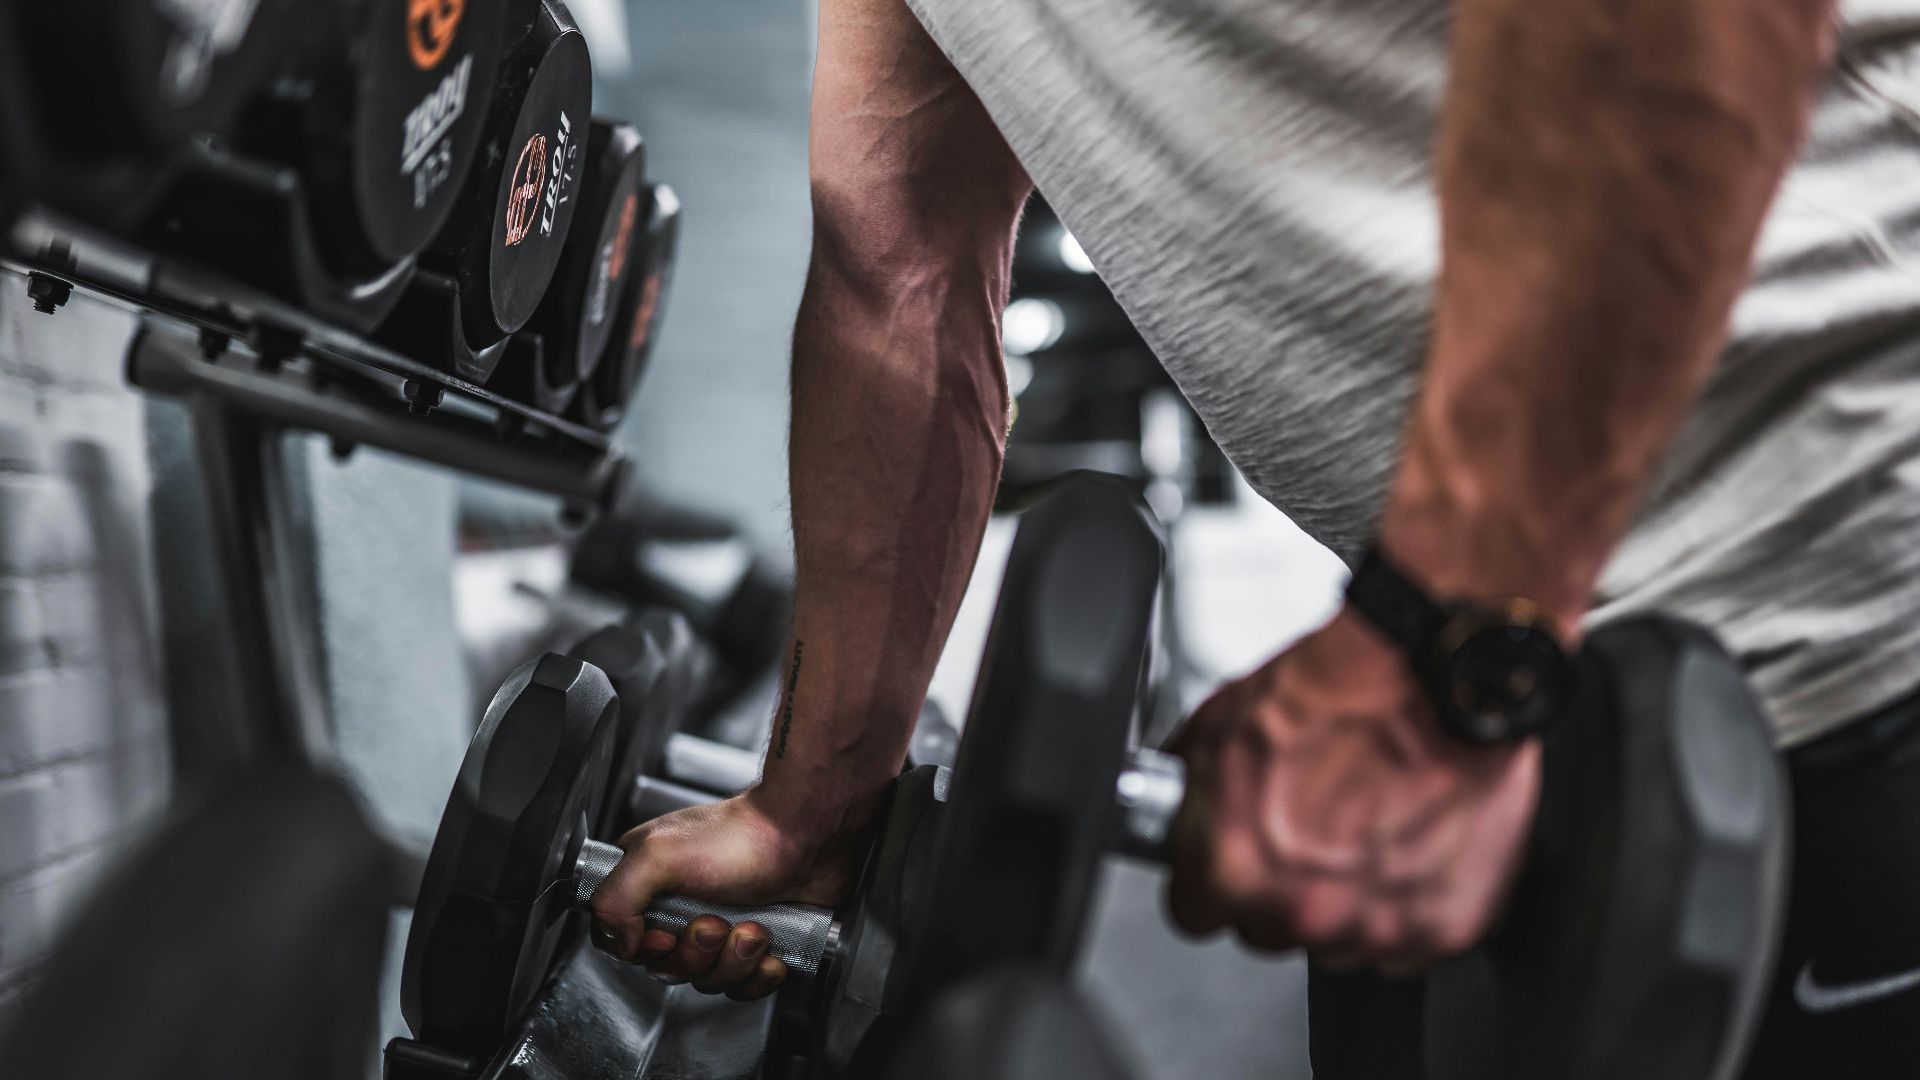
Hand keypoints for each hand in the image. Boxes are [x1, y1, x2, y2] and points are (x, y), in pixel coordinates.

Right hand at [590, 791, 860, 998]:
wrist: (807, 835)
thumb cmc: (740, 836)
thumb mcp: (658, 855)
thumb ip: (615, 898)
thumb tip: (620, 943)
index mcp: (648, 883)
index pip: (619, 940)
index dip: (643, 949)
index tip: (666, 935)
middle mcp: (679, 906)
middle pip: (666, 967)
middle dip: (696, 953)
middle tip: (715, 922)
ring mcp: (719, 927)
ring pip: (707, 979)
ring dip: (733, 960)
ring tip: (752, 927)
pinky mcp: (754, 944)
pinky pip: (744, 986)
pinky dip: (759, 973)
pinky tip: (771, 945)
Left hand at [1166, 607, 1539, 971]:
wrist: (1435, 676)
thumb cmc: (1341, 691)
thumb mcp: (1219, 724)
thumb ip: (1190, 792)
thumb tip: (1177, 810)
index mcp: (1234, 867)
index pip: (1193, 912)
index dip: (1210, 880)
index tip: (1228, 860)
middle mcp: (1301, 909)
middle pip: (1266, 930)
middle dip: (1278, 888)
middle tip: (1308, 827)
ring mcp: (1373, 925)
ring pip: (1337, 940)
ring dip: (1343, 898)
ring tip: (1364, 825)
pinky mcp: (1439, 928)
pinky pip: (1405, 939)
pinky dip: (1406, 901)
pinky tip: (1406, 839)